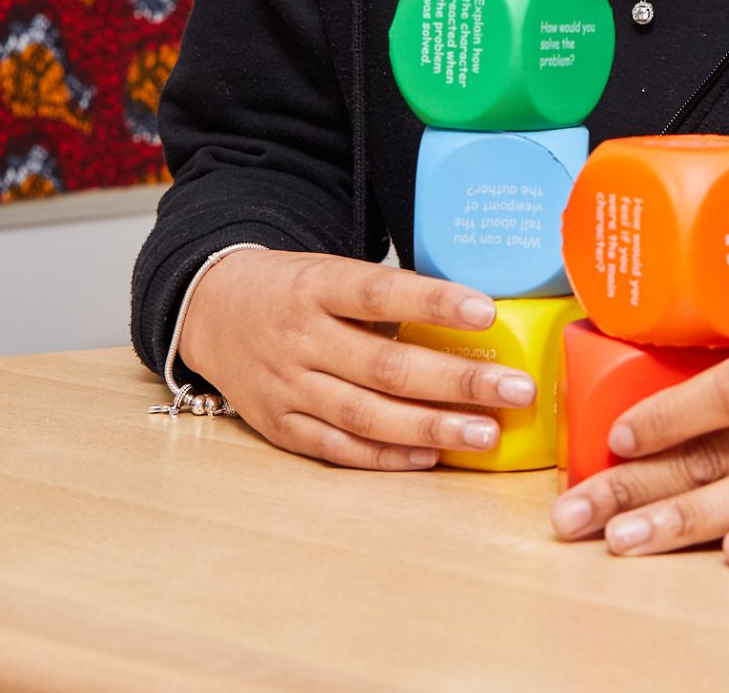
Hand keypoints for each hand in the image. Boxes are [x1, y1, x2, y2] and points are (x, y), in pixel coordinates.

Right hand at [177, 250, 536, 470]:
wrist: (212, 312)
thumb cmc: (294, 290)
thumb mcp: (331, 271)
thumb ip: (387, 296)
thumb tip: (477, 316)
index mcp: (316, 286)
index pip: (380, 292)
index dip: (433, 301)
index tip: (486, 311)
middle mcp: (300, 338)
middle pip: (384, 365)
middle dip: (457, 381)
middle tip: (516, 390)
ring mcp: (287, 387)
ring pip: (366, 414)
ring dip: (431, 428)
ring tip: (486, 433)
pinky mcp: (280, 427)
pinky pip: (339, 448)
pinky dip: (386, 456)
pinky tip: (431, 457)